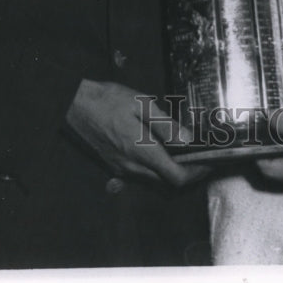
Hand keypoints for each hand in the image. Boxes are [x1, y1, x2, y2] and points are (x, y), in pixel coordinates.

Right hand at [65, 79, 208, 188]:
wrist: (73, 104)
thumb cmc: (107, 100)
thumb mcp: (141, 104)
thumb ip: (165, 124)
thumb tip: (187, 140)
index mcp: (141, 151)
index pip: (176, 176)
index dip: (197, 173)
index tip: (209, 162)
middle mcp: (132, 167)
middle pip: (168, 182)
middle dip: (188, 172)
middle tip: (201, 156)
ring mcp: (121, 169)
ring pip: (155, 180)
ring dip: (172, 171)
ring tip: (185, 152)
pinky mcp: (114, 165)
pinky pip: (141, 174)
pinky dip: (156, 168)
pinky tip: (161, 150)